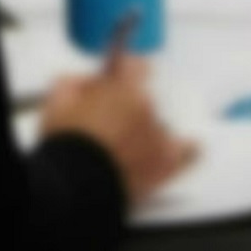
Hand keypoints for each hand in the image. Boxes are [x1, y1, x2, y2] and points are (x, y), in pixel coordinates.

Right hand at [38, 49, 200, 204]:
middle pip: (149, 99)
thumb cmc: (67, 145)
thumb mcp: (58, 102)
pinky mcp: (167, 165)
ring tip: (131, 143)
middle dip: (133, 105)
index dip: (128, 69)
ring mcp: (161, 137)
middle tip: (114, 119)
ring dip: (151, 130)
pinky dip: (187, 151)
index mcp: (126, 90)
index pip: (137, 66)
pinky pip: (191, 154)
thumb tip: (83, 81)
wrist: (77, 183)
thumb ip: (75, 83)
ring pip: (165, 124)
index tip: (122, 73)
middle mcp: (150, 110)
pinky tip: (184, 148)